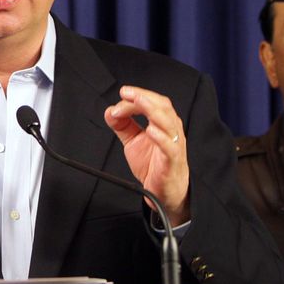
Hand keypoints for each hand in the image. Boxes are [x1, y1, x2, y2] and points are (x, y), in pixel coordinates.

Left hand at [103, 85, 189, 224]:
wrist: (163, 190)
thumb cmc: (153, 163)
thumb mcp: (133, 141)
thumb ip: (122, 126)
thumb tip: (109, 111)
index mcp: (163, 123)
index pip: (153, 103)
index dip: (138, 96)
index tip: (122, 93)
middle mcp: (171, 131)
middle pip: (163, 107)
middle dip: (144, 97)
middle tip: (126, 93)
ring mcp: (174, 145)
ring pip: (168, 123)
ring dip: (153, 111)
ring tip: (139, 102)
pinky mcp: (172, 161)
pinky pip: (170, 147)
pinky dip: (161, 138)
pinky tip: (150, 131)